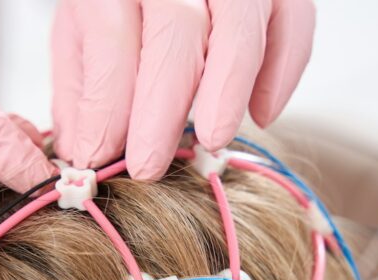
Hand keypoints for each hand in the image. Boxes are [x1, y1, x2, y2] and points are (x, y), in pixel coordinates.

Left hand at [51, 0, 315, 180]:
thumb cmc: (123, 7)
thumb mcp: (83, 34)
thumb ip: (85, 91)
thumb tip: (86, 155)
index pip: (112, 35)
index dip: (108, 104)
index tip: (99, 158)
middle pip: (176, 27)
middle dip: (162, 105)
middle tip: (149, 166)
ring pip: (240, 19)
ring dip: (228, 86)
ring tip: (214, 140)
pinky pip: (295, 18)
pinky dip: (284, 68)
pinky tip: (263, 113)